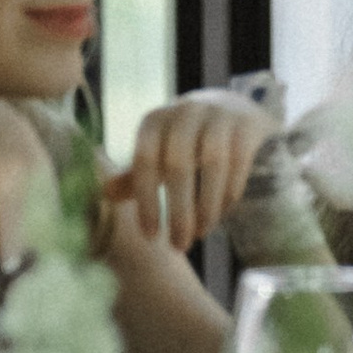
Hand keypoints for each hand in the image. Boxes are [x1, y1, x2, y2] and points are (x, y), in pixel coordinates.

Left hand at [100, 92, 268, 256]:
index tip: (151, 236)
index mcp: (155, 121)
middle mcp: (185, 112)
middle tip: (179, 245)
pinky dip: (230, 192)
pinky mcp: (246, 124)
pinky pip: (238, 162)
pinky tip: (222, 214)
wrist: (230, 107)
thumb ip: (135, 175)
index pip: (145, 161)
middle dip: (179, 211)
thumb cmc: (186, 141)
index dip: (147, 200)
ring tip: (201, 233)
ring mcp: (218, 115)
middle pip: (179, 165)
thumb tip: (105, 194)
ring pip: (212, 163)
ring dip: (206, 205)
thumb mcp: (159, 153)